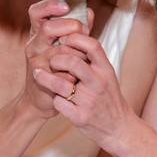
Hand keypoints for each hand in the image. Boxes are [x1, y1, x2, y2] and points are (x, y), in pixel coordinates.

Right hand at [20, 1, 93, 118]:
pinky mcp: (41, 78)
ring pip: (61, 51)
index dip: (49, 6)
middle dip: (71, 27)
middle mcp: (34, 44)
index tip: (66, 6)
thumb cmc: (56, 68)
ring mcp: (36, 61)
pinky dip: (73, 74)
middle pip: (48, 28)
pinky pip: (63, 72)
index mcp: (38, 33)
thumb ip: (76, 29)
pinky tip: (76, 77)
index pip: (36, 12)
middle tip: (84, 31)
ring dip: (78, 53)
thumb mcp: (63, 46)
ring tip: (85, 58)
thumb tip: (89, 12)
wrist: (40, 99)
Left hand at [46, 33, 135, 152]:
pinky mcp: (80, 117)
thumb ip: (94, 57)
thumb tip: (81, 28)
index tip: (63, 39)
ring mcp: (89, 101)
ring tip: (39, 74)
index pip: (92, 46)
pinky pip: (58, 103)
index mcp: (106, 70)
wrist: (118, 127)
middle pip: (73, 62)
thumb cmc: (109, 96)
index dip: (75, 39)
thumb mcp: (107, 74)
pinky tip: (54, 97)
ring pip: (60, 84)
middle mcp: (99, 84)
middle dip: (56, 59)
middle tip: (51, 61)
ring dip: (45, 78)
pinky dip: (53, 99)